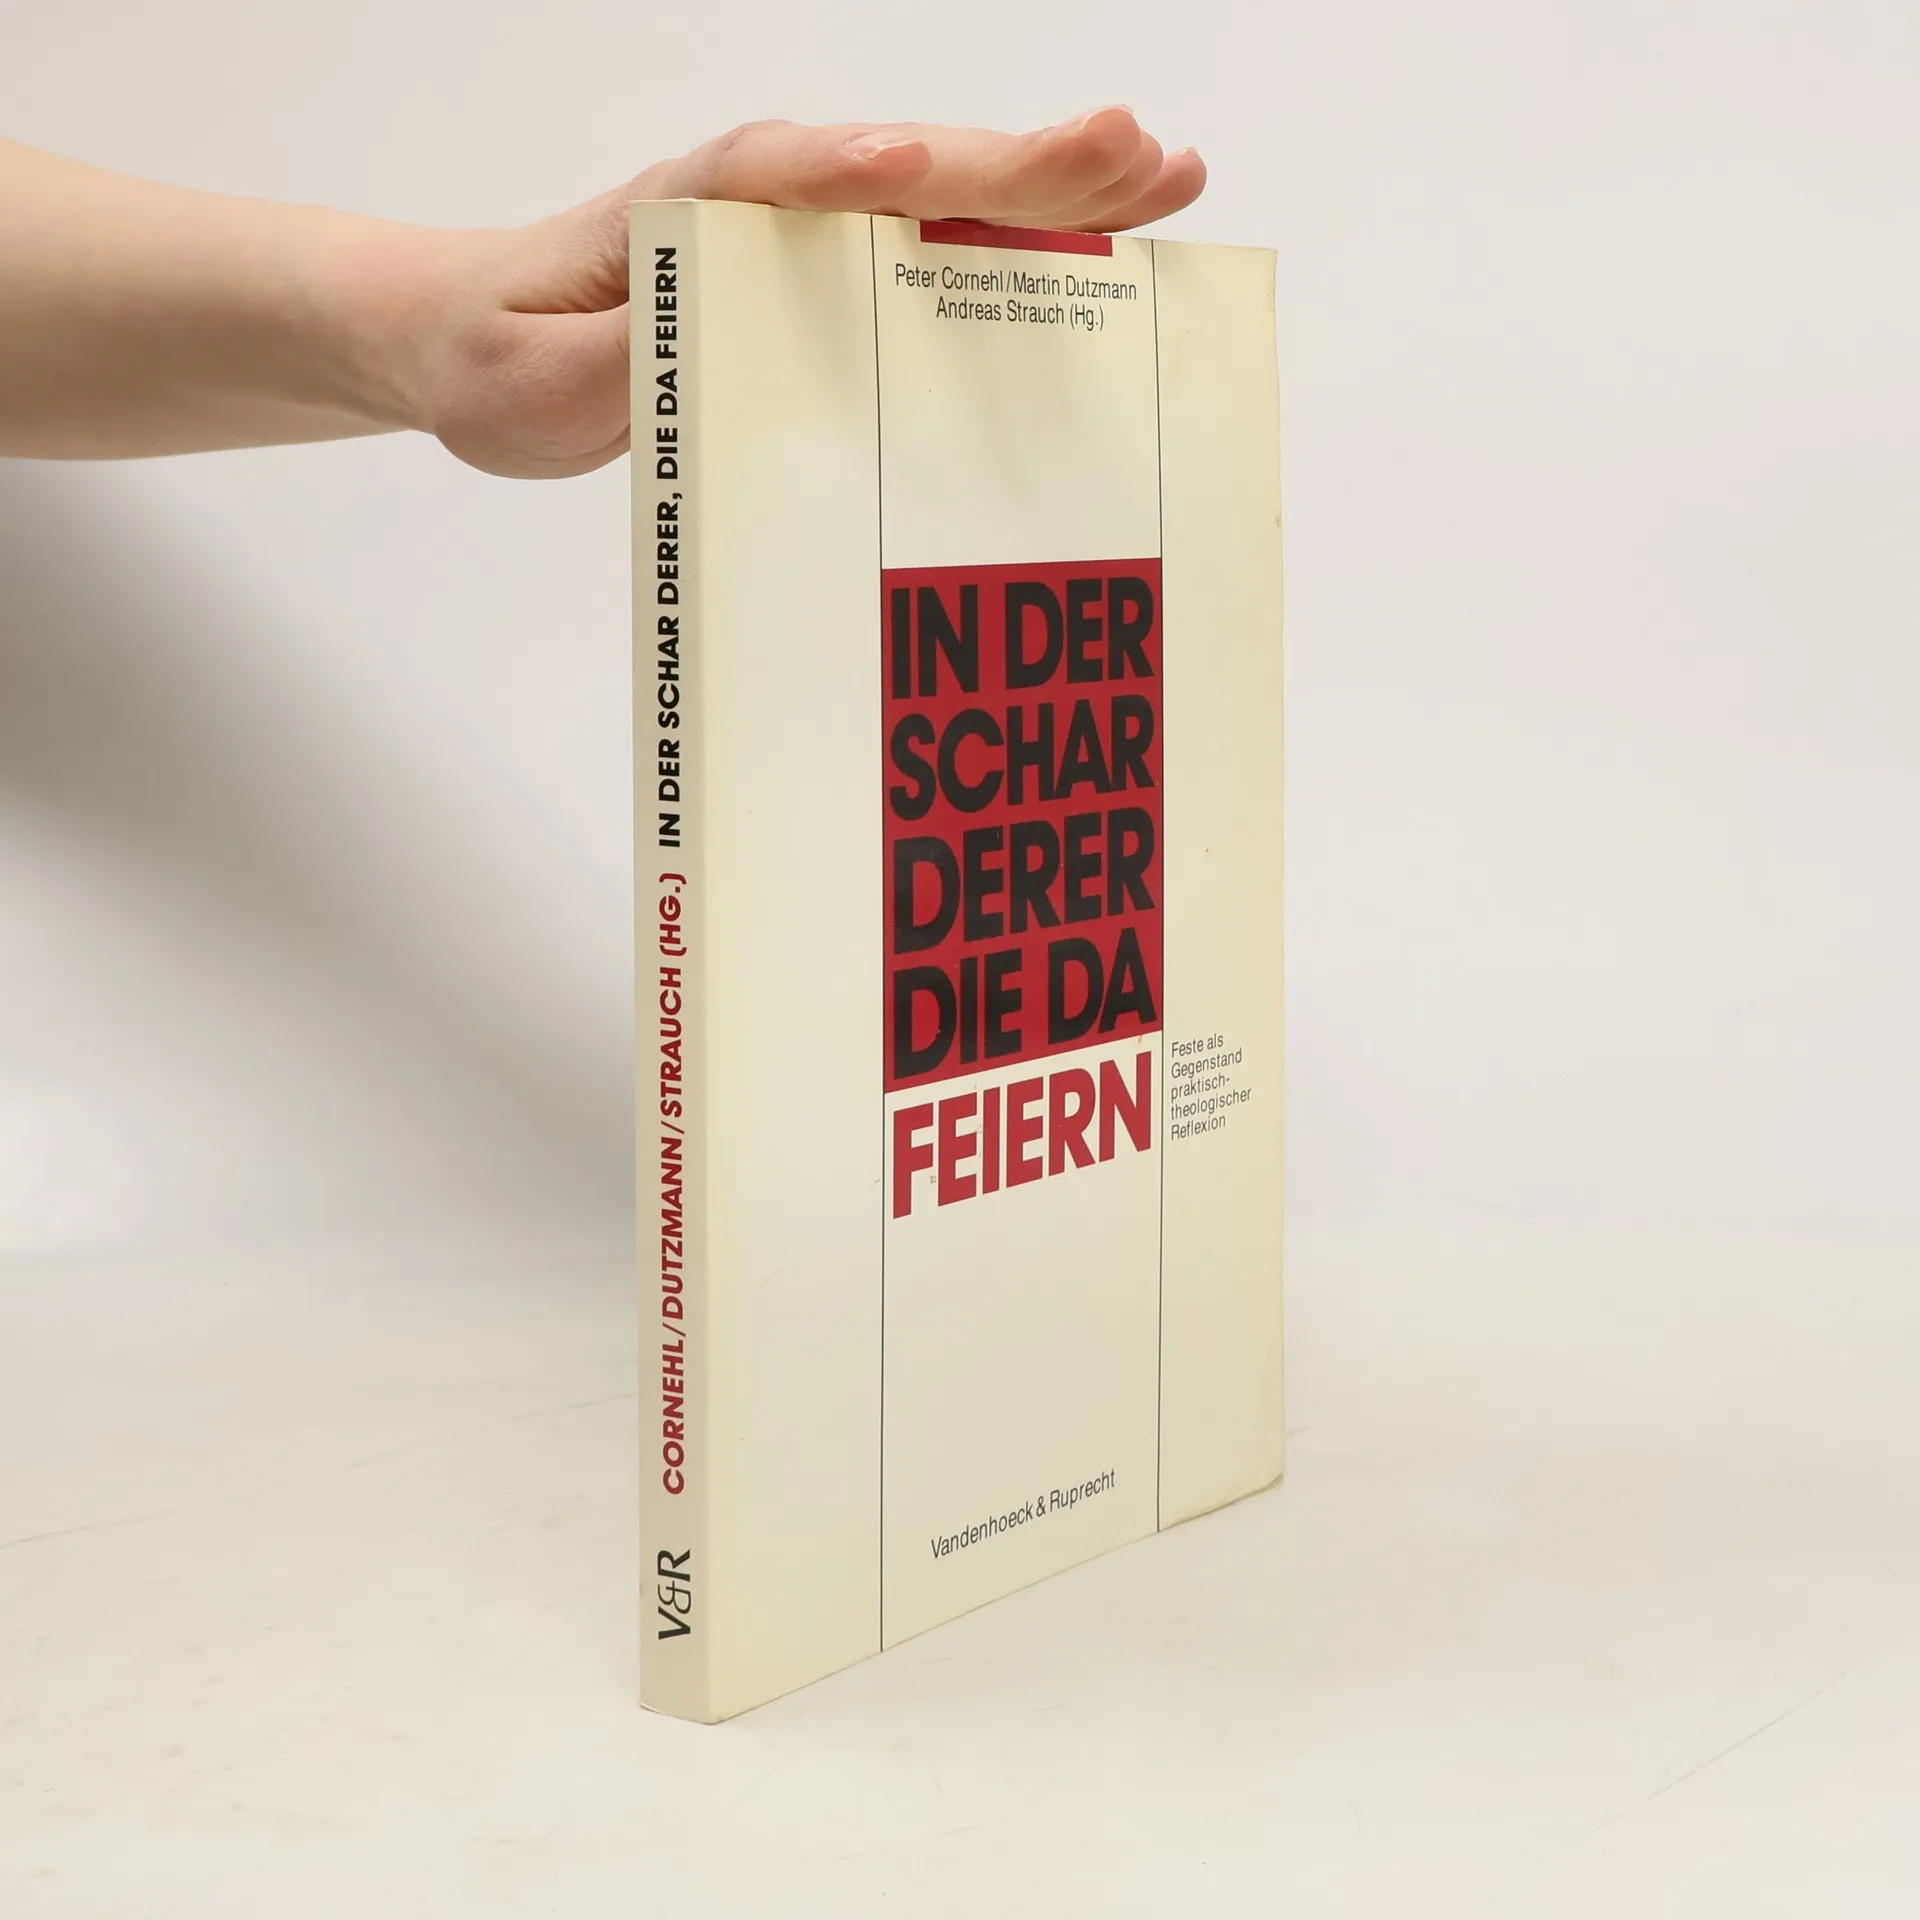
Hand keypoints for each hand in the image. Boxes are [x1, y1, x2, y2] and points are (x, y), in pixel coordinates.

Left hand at [419, 109, 1205, 478]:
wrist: (480, 339)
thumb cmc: (504, 358)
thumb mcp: (530, 384)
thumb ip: (610, 367)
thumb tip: (696, 361)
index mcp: (698, 210)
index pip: (795, 179)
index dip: (864, 178)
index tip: (925, 175)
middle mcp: (772, 200)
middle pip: (913, 170)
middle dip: (1023, 167)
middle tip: (1138, 153)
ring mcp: (812, 230)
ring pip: (948, 199)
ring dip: (1057, 190)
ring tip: (1166, 178)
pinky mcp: (831, 274)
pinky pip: (940, 250)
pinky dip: (1024, 244)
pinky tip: (1101, 248)